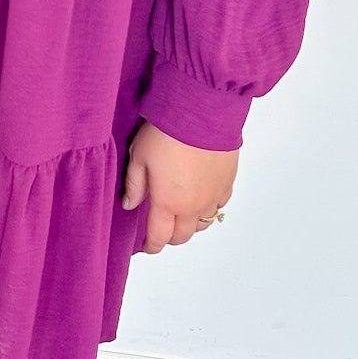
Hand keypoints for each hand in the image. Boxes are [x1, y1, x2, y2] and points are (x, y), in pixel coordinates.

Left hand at [121, 119, 237, 252]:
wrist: (202, 112)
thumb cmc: (168, 131)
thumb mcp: (139, 156)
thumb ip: (134, 185)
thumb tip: (130, 204)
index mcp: (168, 202)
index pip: (160, 237)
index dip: (152, 246)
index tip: (147, 246)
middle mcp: (193, 205)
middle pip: (182, 236)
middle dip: (170, 236)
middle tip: (160, 228)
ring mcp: (213, 195)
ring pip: (203, 223)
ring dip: (190, 223)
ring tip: (180, 213)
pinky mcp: (228, 181)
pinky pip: (219, 204)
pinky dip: (209, 206)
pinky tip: (201, 196)